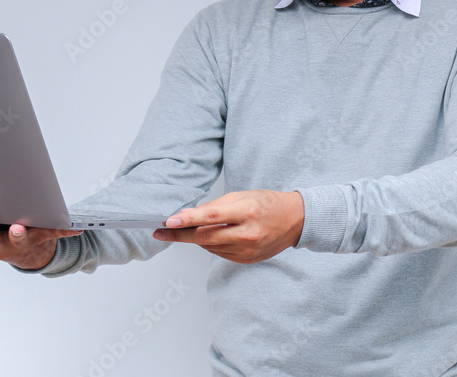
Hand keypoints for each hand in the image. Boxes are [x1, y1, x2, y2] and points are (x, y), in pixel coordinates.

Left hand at [154, 189, 304, 263]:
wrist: (294, 220)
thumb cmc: (268, 203)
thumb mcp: (243, 195)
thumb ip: (215, 205)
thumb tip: (188, 215)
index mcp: (247, 212)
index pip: (211, 217)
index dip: (188, 220)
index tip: (169, 221)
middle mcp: (248, 233)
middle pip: (205, 237)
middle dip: (180, 234)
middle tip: (161, 231)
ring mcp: (248, 250)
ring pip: (210, 247)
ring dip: (195, 238)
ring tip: (184, 229)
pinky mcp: (247, 260)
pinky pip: (219, 254)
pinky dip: (210, 245)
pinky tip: (210, 236)